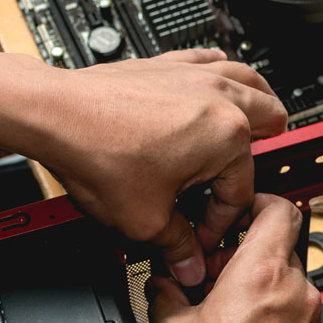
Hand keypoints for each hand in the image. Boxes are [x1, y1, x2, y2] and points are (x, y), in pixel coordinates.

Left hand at [34, 50, 286, 285]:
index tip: (198, 237)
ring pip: (248, 80)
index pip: (240, 191)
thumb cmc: (97, 153)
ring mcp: (194, 75)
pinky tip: (218, 77)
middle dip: (266, 154)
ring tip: (261, 122)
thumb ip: (177, 246)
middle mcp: (219, 98)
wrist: (54, 114)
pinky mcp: (168, 64)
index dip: (220, 223)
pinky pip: (211, 60)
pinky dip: (222, 72)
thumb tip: (189, 263)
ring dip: (259, 104)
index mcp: (227, 137)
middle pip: (267, 122)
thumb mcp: (145, 220)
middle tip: (250, 178)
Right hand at [149, 194, 322, 322]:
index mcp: (262, 274)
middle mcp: (295, 294)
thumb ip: (165, 294)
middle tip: (214, 275)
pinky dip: (274, 318)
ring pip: (289, 285)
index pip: (278, 209)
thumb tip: (161, 285)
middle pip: (281, 249)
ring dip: (261, 289)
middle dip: (247, 256)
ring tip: (225, 313)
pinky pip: (296, 318)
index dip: (257, 205)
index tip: (239, 214)